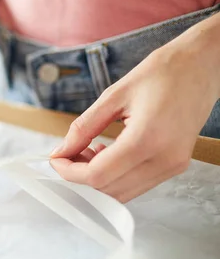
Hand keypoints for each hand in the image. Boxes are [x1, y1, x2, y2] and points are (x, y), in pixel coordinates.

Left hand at [50, 42, 219, 201]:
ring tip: (89, 149)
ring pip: (122, 193)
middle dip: (80, 176)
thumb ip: (84, 127)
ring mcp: (173, 166)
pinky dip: (115, 175)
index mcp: (147, 139)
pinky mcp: (175, 166)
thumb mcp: (113, 95)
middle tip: (69, 153)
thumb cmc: (162, 73)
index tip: (56, 158)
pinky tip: (107, 151)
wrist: (203, 65)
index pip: (98, 175)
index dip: (70, 172)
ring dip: (97, 178)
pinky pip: (137, 184)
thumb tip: (61, 150)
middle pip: (108, 190)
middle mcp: (164, 160)